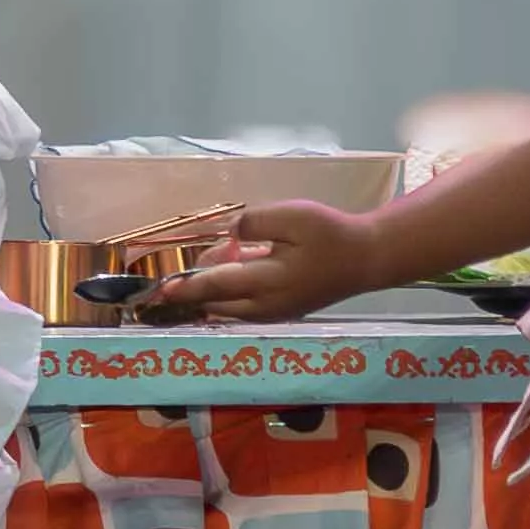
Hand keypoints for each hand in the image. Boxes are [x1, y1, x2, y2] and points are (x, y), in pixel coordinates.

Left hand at [143, 202, 379, 323]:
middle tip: (193, 263)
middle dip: (198, 287)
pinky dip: (231, 293)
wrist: (366, 259)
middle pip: (218, 303)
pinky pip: (244, 308)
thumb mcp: (293, 216)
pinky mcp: (282, 311)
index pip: (216, 286)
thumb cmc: (331, 234)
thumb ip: (255, 223)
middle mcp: (266, 305)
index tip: (162, 288)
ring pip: (230, 308)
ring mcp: (274, 312)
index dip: (187, 286)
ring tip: (224, 258)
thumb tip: (229, 234)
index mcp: (268, 282)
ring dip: (216, 289)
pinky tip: (238, 269)